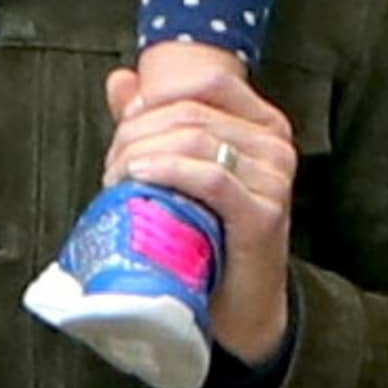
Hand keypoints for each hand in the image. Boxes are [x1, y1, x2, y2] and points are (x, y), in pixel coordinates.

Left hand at [103, 63, 295, 367]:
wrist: (239, 307)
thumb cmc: (209, 232)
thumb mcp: (180, 168)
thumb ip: (154, 120)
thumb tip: (120, 79)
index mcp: (262, 123)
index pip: (209, 80)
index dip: (161, 92)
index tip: (127, 118)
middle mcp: (275, 144)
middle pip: (192, 113)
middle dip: (138, 131)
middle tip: (112, 162)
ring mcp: (274, 179)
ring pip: (195, 140)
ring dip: (143, 152)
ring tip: (116, 176)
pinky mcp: (263, 215)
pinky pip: (211, 178)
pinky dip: (168, 170)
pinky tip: (140, 176)